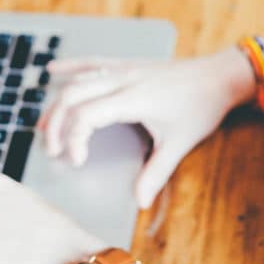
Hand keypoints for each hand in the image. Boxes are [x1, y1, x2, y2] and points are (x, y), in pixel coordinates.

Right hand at [38, 47, 255, 208]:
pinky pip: (93, 62)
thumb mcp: (179, 143)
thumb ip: (156, 173)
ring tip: (43, 126)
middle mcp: (123, 79)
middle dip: (55, 124)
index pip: (86, 115)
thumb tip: (139, 201)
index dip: (74, 140)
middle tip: (53, 151)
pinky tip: (53, 70)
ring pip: (79, 80)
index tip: (78, 162)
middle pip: (73, 96)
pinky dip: (71, 67)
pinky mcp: (128, 64)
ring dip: (58, 103)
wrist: (219, 76)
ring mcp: (124, 69)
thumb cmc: (201, 107)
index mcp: (132, 98)